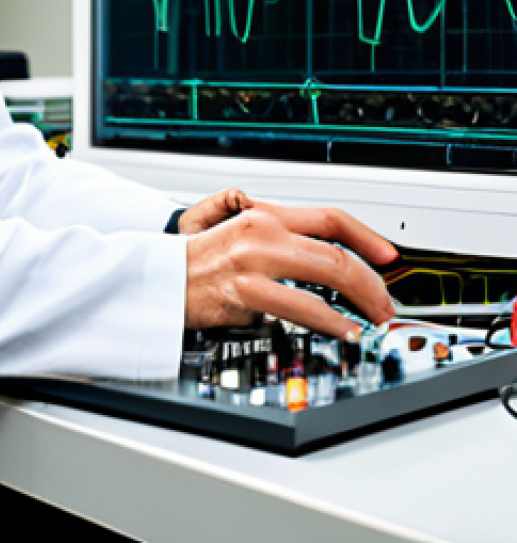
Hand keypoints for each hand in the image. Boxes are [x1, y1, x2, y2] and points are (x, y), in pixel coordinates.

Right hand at [180, 188, 397, 338]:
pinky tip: (342, 331)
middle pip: (336, 253)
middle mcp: (262, 233)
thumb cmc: (199, 259)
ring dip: (359, 305)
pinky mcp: (244, 293)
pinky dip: (330, 324)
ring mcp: (253, 263)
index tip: (389, 256)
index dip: (367, 236)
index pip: (329, 218)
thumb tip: (321, 255)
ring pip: (325, 279)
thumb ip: (278, 238)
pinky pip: (300, 310)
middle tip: (384, 303)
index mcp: (264, 216)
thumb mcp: (239, 232)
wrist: (159, 275)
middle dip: (371, 282)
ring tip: (371, 322)